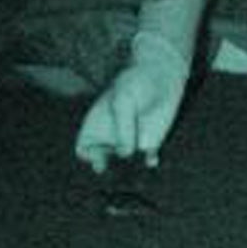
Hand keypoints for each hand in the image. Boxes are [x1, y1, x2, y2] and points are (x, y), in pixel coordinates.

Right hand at [73, 29, 192, 173]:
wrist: (162, 75)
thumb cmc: (136, 82)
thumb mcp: (123, 100)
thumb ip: (122, 126)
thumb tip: (125, 153)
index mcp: (97, 125)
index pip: (84, 148)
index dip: (88, 156)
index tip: (99, 157)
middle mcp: (112, 137)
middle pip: (103, 161)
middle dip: (108, 170)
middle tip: (116, 171)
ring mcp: (131, 141)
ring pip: (124, 165)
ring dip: (128, 172)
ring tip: (133, 172)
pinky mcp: (151, 142)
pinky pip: (147, 160)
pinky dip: (148, 163)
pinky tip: (151, 160)